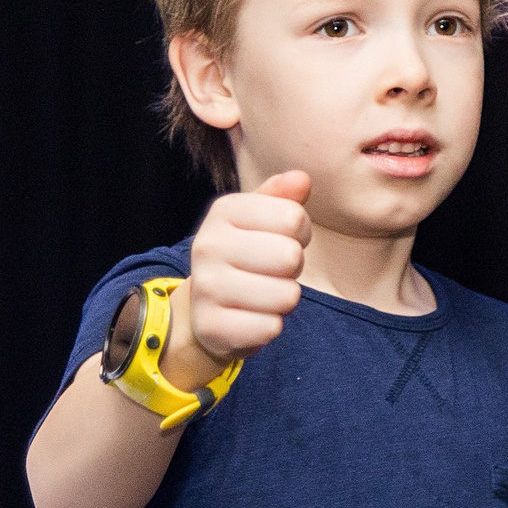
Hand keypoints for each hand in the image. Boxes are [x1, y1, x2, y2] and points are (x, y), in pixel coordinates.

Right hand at [183, 171, 310, 365]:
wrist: (205, 308)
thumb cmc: (245, 255)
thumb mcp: (260, 219)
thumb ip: (283, 196)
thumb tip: (302, 180)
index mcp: (223, 210)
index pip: (294, 217)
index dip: (300, 233)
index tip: (282, 239)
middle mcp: (208, 245)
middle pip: (291, 256)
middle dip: (293, 268)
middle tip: (272, 271)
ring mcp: (206, 287)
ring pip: (286, 295)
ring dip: (284, 299)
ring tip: (262, 294)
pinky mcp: (212, 327)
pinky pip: (271, 328)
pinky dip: (270, 326)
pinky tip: (251, 317)